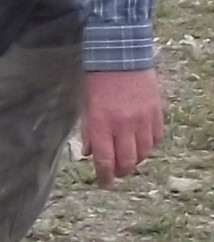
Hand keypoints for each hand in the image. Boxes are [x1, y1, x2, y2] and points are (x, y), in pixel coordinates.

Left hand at [83, 67, 163, 184]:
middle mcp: (124, 125)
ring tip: (126, 159)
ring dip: (135, 160)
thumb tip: (88, 153)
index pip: (104, 159)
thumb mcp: (85, 105)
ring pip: (143, 153)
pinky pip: (155, 139)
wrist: (121, 58)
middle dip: (120, 172)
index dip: (104, 176)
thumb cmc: (97, 81)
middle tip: (115, 174)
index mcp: (102, 123)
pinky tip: (140, 144)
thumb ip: (88, 131)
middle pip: (127, 161)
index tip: (104, 183)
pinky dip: (148, 146)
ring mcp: (143, 120)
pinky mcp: (157, 114)